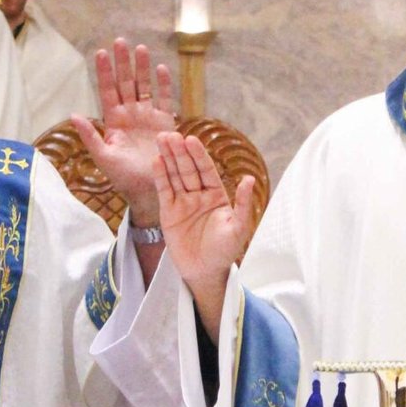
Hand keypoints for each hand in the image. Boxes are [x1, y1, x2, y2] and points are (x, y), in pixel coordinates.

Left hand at [71, 40, 177, 226]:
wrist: (149, 190)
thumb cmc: (123, 178)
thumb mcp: (103, 157)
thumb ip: (90, 136)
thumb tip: (73, 114)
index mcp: (113, 121)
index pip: (107, 91)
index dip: (104, 72)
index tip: (100, 53)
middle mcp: (130, 115)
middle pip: (126, 82)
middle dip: (123, 62)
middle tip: (120, 41)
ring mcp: (148, 117)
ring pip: (144, 86)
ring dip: (142, 68)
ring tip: (140, 48)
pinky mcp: (165, 123)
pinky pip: (165, 99)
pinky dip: (164, 84)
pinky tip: (161, 69)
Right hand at [154, 131, 255, 338]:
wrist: (205, 272)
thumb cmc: (225, 251)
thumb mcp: (238, 228)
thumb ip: (242, 204)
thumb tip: (249, 179)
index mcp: (217, 195)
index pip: (207, 170)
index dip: (199, 155)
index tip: (191, 140)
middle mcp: (199, 195)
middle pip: (188, 169)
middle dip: (180, 152)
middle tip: (170, 134)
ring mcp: (183, 202)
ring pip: (174, 175)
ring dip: (168, 157)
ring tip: (161, 139)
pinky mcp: (168, 212)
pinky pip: (164, 191)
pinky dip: (160, 176)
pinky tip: (156, 161)